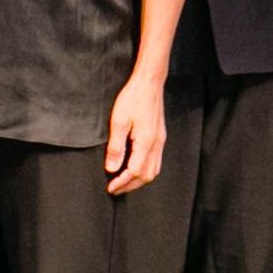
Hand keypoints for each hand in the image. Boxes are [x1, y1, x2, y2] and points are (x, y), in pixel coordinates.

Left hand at [103, 72, 167, 193]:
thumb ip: (115, 146)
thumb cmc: (132, 98)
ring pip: (154, 171)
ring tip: (124, 183)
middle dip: (130, 186)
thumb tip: (112, 168)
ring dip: (139, 180)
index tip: (111, 188)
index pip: (135, 171)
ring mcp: (161, 142)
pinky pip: (156, 162)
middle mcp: (157, 145)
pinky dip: (146, 171)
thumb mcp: (118, 120)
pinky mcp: (160, 138)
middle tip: (115, 189)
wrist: (149, 83)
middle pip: (146, 176)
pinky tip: (135, 169)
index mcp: (146, 142)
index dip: (122, 182)